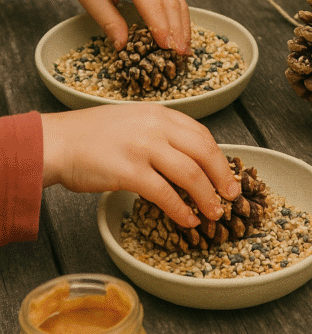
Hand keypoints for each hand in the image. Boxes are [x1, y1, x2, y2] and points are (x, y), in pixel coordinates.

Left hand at [37, 0, 189, 52]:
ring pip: (178, 0)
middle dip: (178, 30)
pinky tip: (181, 32)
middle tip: (181, 55)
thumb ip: (109, 21)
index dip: (161, 27)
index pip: (153, 4)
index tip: (167, 48)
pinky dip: (180, 16)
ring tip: (185, 49)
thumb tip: (123, 46)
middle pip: (171, 3)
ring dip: (183, 25)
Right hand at [41, 104, 239, 227]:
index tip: (227, 175)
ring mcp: (143, 148)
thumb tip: (189, 157)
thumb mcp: (133, 121)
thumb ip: (161, 132)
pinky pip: (165, 194)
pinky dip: (180, 209)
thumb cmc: (92, 136)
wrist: (57, 142)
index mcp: (160, 113)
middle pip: (204, 152)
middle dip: (222, 176)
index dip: (219, 158)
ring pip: (190, 174)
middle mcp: (155, 127)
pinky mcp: (129, 171)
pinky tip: (187, 219)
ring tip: (213, 213)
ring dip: (206, 197)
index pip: (202, 134)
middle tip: (232, 195)